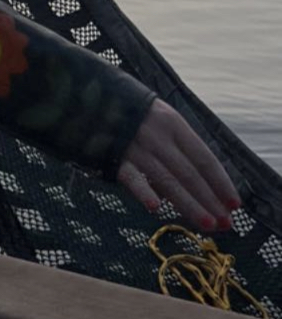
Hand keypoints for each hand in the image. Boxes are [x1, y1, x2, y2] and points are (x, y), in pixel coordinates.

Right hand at [116, 98, 241, 232]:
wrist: (84, 94)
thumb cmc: (127, 110)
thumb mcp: (157, 117)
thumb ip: (175, 143)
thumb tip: (199, 178)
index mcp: (173, 123)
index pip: (204, 157)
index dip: (221, 181)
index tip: (234, 203)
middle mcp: (158, 135)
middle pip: (190, 173)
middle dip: (210, 200)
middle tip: (226, 224)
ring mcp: (135, 147)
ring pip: (167, 180)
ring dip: (189, 204)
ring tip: (207, 224)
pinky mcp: (112, 156)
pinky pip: (130, 177)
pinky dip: (143, 191)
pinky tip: (156, 208)